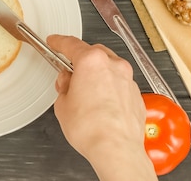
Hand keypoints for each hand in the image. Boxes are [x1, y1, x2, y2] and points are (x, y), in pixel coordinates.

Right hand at [47, 35, 156, 180]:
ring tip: (85, 96)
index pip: (70, 44)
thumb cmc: (91, 128)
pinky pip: (119, 85)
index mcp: (91, 61)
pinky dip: (109, 89)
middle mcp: (113, 65)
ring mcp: (127, 80)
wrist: (116, 149)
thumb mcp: (62, 104)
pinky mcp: (136, 95)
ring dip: (96, 76)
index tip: (54, 41)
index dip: (58, 42)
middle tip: (68, 77)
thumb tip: (68, 83)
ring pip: (108, 69)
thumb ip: (64, 86)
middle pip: (93, 54)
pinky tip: (101, 105)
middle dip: (79, 62)